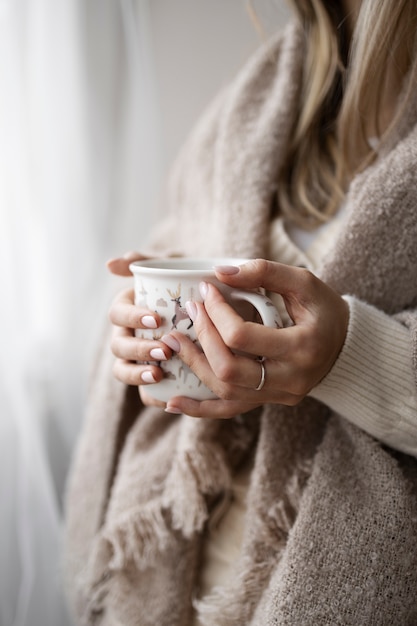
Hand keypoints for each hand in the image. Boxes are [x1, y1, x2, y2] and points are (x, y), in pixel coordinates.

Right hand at [107, 252, 172, 406]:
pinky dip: (151, 398)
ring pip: (124, 371)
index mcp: (127, 309)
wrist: (212, 307)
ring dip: (137, 374)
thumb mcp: (170, 266)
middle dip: (138, 349)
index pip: (118, 314)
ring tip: (159, 375)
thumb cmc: (186, 283)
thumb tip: (112, 263)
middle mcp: (126, 335)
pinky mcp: (151, 378)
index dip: (132, 318)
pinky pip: (144, 393)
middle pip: (119, 346)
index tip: (156, 319)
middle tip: (165, 349)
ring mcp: (136, 358)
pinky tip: (167, 400)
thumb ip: (145, 260)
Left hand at [162, 259, 348, 417]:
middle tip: (189, 311)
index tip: (206, 290)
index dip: (217, 312)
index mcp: (302, 346)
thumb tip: (220, 272)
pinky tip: (171, 402)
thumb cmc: (324, 310)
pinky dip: (199, 408)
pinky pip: (229, 411)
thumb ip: (265, 272)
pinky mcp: (269, 402)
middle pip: (229, 369)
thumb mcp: (304, 283)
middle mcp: (291, 379)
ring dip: (194, 366)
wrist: (345, 346)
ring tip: (172, 342)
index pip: (243, 336)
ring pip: (226, 392)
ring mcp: (279, 396)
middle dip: (202, 337)